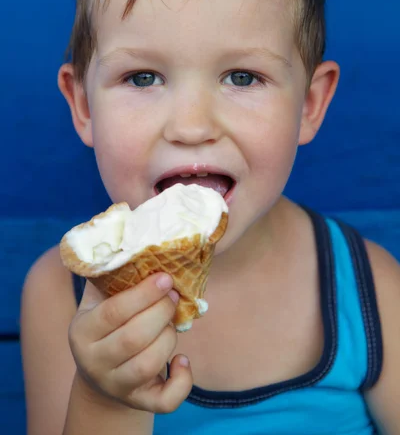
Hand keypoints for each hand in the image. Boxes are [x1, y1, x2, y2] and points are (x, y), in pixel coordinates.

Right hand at [68, 273, 192, 413]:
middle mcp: (94, 362)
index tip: (166, 277)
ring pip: (148, 365)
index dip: (143, 294)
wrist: (102, 374)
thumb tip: (130, 226)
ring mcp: (116, 385)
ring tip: (173, 322)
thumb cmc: (108, 323)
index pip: (113, 312)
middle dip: (161, 313)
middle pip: (133, 338)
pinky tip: (183, 360)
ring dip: (169, 338)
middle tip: (174, 296)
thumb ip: (111, 271)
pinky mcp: (138, 402)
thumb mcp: (100, 299)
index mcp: (82, 330)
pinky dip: (182, 381)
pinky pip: (164, 401)